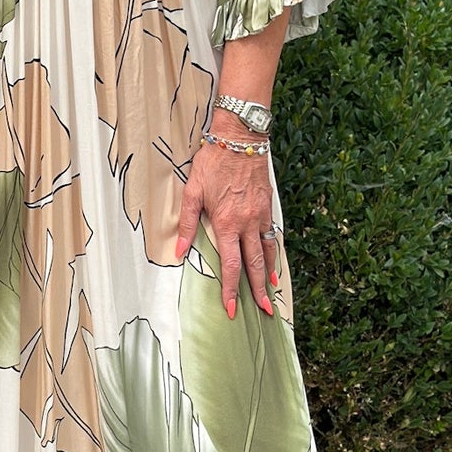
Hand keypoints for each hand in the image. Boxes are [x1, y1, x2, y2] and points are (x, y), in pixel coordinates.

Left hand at [175, 143, 276, 318]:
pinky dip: (272, 252)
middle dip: (257, 292)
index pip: (231, 265)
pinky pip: (271, 235)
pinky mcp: (268, 206)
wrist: (240, 140)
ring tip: (270, 294)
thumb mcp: (192, 192)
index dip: (232, 289)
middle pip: (254, 265)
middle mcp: (248, 223)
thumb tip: (180, 252)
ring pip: (266, 252)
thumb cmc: (213, 163)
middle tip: (265, 312)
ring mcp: (261, 215)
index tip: (232, 308)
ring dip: (268, 275)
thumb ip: (187, 224)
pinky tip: (272, 262)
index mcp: (227, 223)